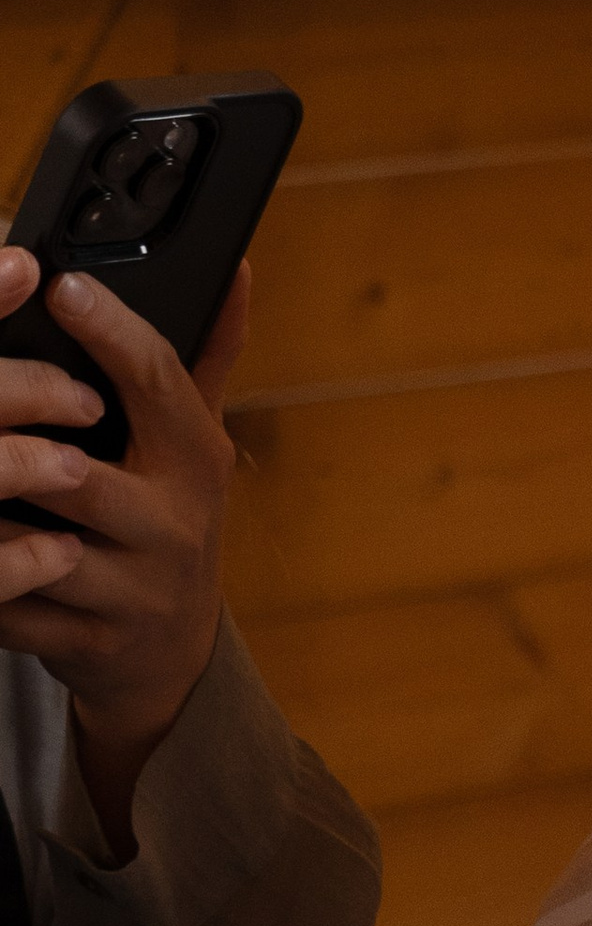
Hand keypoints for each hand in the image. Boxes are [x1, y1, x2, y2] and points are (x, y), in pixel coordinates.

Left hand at [0, 246, 250, 859]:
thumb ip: (205, 356)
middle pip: (78, 474)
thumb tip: (235, 267)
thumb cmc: (167, 524)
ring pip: (36, 549)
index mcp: (196, 460)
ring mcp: (134, 591)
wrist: (172, 657)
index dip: (111, 334)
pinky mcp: (90, 643)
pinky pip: (17, 608)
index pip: (160, 384)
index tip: (61, 287)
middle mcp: (175, 526)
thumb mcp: (195, 442)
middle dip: (18, 443)